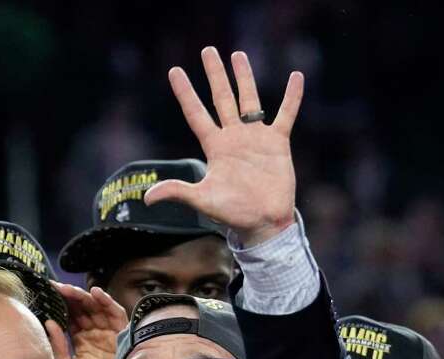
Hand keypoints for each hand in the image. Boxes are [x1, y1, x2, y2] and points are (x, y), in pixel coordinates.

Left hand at [45, 282, 126, 358]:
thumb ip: (57, 346)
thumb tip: (49, 323)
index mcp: (81, 342)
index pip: (71, 317)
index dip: (60, 305)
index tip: (47, 293)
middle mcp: (96, 336)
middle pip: (84, 309)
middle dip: (71, 297)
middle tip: (56, 288)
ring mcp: (109, 336)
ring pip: (98, 309)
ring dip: (85, 297)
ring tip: (70, 290)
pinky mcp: (122, 338)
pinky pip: (116, 315)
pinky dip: (108, 302)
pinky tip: (96, 294)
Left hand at [146, 47, 302, 247]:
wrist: (263, 222)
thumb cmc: (232, 212)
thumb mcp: (202, 199)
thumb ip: (177, 191)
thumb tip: (147, 197)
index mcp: (214, 147)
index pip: (196, 114)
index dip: (185, 93)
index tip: (174, 71)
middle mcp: (233, 137)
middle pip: (222, 98)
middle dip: (214, 75)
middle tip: (208, 51)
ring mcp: (255, 138)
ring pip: (249, 100)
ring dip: (245, 78)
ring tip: (238, 55)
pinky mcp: (278, 143)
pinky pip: (285, 115)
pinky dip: (292, 97)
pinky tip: (296, 77)